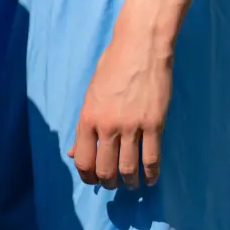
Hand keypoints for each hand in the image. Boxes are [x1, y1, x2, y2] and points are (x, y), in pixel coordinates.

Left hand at [69, 0, 173, 189]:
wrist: (141, 45)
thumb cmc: (113, 65)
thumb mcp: (91, 93)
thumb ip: (85, 125)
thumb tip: (74, 152)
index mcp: (88, 117)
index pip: (83, 159)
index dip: (87, 176)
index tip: (93, 179)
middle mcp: (107, 126)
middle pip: (105, 169)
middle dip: (108, 182)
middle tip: (113, 184)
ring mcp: (132, 126)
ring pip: (128, 168)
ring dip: (129, 182)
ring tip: (132, 183)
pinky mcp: (154, 124)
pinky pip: (152, 158)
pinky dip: (151, 174)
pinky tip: (151, 178)